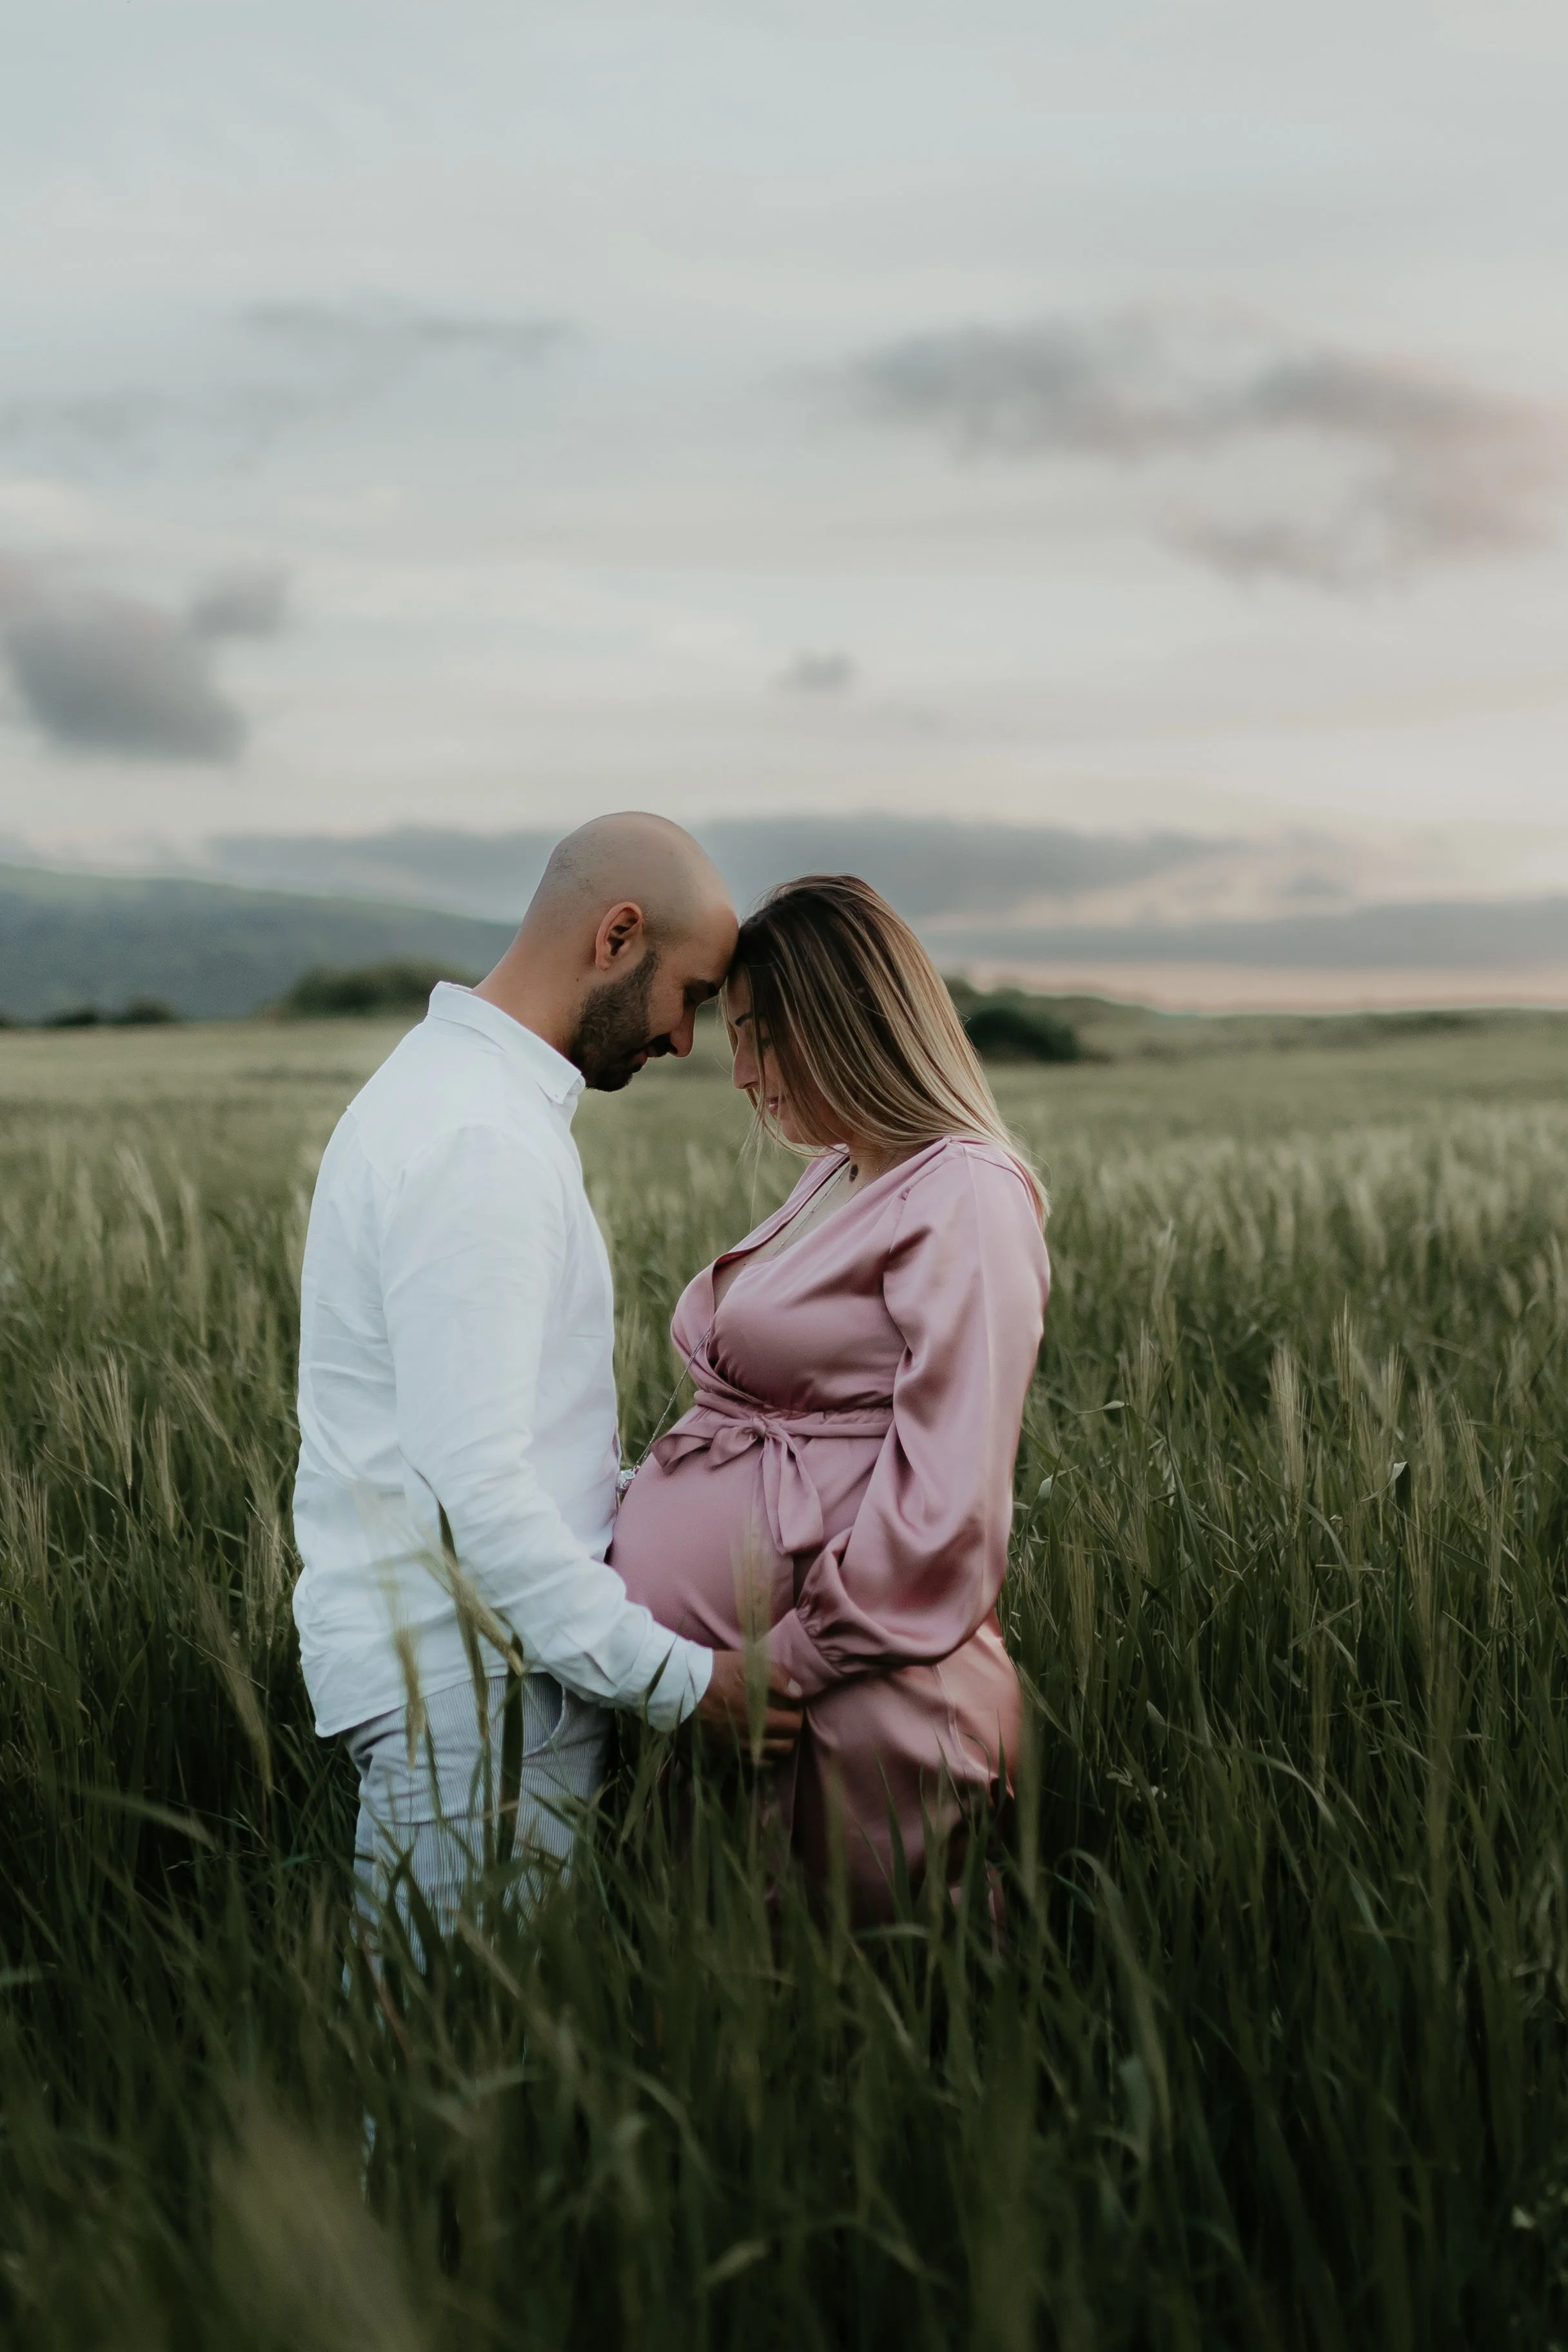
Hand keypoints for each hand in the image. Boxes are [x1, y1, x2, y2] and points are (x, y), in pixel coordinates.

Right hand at [695, 1648, 803, 1763]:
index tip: (793, 1705)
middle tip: (784, 1717)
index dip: (797, 1714)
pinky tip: (754, 1744)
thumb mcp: (748, 1666)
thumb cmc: (715, 1673)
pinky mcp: (721, 1755)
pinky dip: (757, 1758)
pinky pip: (748, 1766)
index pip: (793, 1725)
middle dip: (790, 1732)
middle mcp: (751, 1740)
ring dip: (775, 1747)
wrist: (679, 1687)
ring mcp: (735, 1751)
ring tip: (771, 1732)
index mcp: (760, 1718)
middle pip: (785, 1746)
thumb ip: (778, 1678)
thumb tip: (798, 1693)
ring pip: (768, 1760)